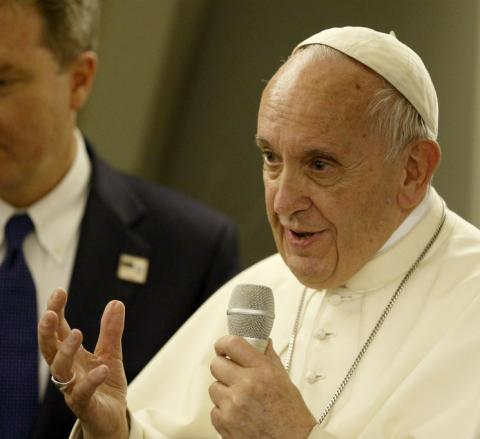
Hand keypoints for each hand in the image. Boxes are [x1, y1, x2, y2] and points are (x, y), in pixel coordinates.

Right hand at [38, 288, 128, 438]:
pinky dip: (91, 381)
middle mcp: (67, 370)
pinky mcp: (85, 405)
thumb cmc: (105, 384)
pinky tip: (102, 369)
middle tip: (51, 313)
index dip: (56, 311)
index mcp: (72, 355)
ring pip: (60, 370)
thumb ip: (111, 330)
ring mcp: (73, 388)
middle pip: (50, 349)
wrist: (112, 417)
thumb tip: (115, 302)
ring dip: (66, 351)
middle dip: (47, 331)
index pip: (58, 331)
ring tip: (77, 332)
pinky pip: (83, 394)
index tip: (59, 291)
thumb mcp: (112, 353)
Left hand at [209, 335, 316, 438]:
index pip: (233, 344)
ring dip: (223, 391)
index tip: (223, 346)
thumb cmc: (291, 415)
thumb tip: (261, 341)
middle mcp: (246, 385)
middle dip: (223, 367)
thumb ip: (268, 357)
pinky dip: (223, 411)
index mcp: (262, 370)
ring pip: (213, 387)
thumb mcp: (283, 379)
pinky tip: (238, 413)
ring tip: (240, 398)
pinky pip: (214, 409)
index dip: (224, 343)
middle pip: (216, 364)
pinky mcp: (224, 423)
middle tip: (232, 373)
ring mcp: (233, 405)